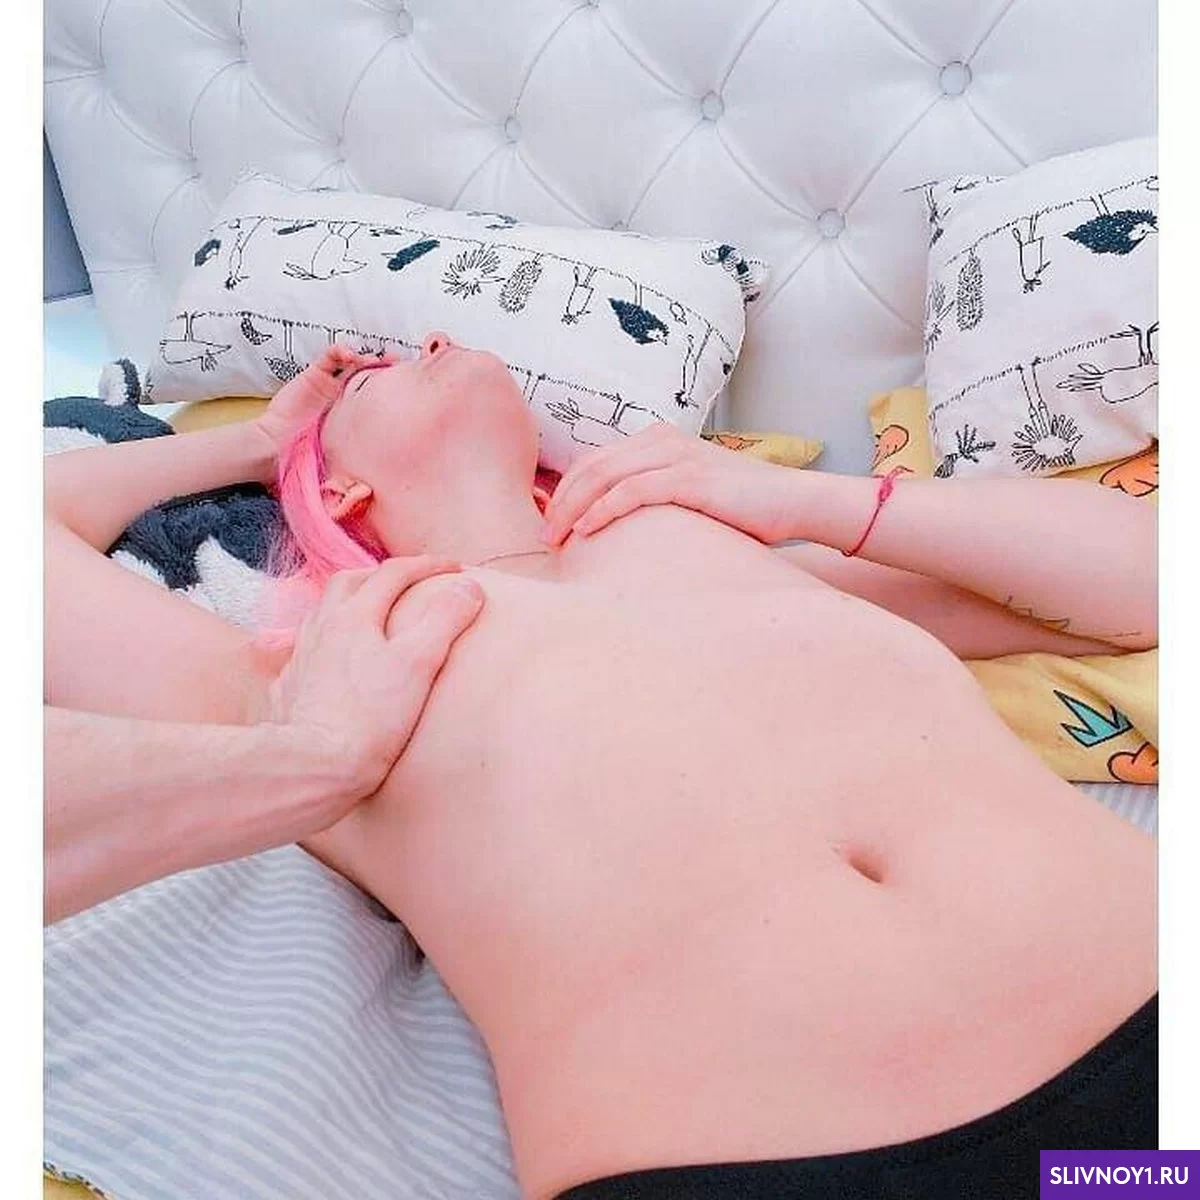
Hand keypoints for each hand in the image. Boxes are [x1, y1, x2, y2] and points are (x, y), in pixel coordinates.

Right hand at [256, 344, 395, 454]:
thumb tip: (391, 469)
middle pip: (367, 374)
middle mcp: (343, 395)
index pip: (375, 393)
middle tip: (395, 360)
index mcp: (353, 411)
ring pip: (351, 362)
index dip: (388, 386)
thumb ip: (361, 452)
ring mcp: (329, 383)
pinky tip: (347, 354)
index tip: (405, 382)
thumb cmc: (308, 450)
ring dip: (362, 356)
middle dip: (382, 365)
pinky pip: (329, 357)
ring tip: (370, 359)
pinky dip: (339, 351)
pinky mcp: (314, 374)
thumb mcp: (342, 450)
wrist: (277, 443)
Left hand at [267, 556, 484, 821]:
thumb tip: (468, 586)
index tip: (454, 569)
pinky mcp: (290, 690)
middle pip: (349, 584)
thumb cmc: (370, 718)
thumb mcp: (419, 664)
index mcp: (354, 616)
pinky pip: (305, 651)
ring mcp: (301, 658)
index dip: (427, 566)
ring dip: (348, 604)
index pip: (393, 574)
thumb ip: (445, 619)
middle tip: (407, 582)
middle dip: (381, 576)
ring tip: (369, 614)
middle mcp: (322, 628)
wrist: (314, 766)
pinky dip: (326, 643)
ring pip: (322, 614)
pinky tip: (333, 659)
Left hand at [541, 423, 802, 546]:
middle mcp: (661, 440)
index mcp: (657, 440)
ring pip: (605, 476)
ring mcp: (676, 456)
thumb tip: (614, 526)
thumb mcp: (687, 495)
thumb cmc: (741, 509)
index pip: (595, 461)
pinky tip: (587, 530)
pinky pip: (633, 491)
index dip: (565, 491)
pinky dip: (604, 510)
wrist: (794, 503)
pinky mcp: (690, 478)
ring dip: (573, 508)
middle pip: (591, 466)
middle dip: (560, 501)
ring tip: (553, 538)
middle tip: (541, 535)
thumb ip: (652, 497)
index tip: (548, 523)